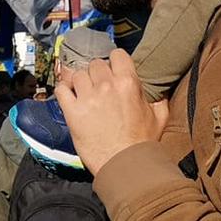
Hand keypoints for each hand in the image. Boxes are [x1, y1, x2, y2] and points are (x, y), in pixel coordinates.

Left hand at [55, 49, 169, 174]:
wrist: (125, 166)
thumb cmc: (142, 144)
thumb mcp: (159, 117)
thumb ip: (159, 99)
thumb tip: (159, 92)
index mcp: (128, 83)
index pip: (117, 55)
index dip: (114, 62)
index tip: (113, 70)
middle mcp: (107, 86)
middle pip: (95, 64)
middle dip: (97, 73)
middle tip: (99, 86)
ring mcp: (88, 98)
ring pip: (78, 74)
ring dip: (81, 82)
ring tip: (85, 94)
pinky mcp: (73, 112)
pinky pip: (61, 89)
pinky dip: (64, 90)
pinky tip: (69, 97)